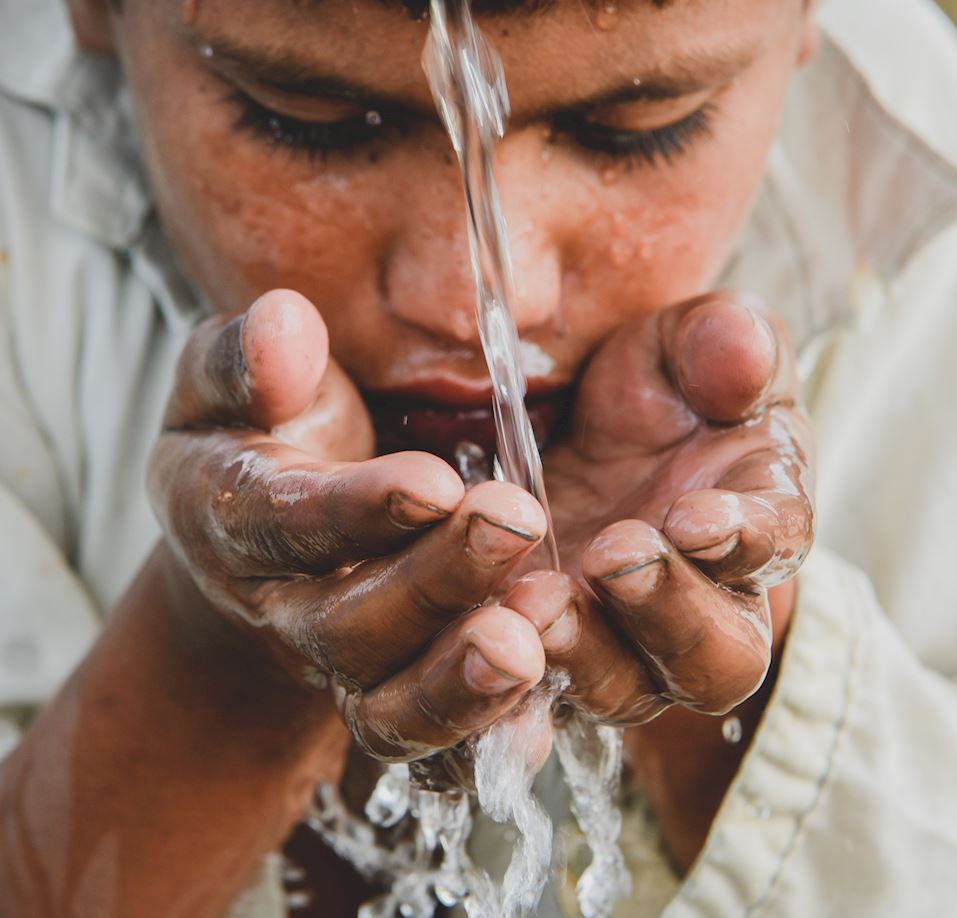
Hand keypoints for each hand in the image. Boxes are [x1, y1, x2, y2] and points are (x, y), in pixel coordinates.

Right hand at [149, 290, 553, 779]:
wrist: (262, 540)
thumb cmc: (257, 436)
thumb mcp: (225, 386)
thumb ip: (244, 360)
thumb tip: (283, 322)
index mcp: (234, 521)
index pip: (287, 524)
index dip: (357, 510)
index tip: (436, 482)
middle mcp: (286, 610)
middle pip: (351, 625)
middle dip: (435, 581)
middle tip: (515, 524)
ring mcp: (343, 666)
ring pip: (392, 705)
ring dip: (463, 681)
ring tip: (534, 641)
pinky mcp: (393, 698)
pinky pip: (435, 742)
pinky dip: (487, 735)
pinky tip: (546, 710)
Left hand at [508, 292, 813, 724]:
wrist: (584, 434)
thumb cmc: (665, 391)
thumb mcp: (694, 347)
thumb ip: (728, 345)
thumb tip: (743, 352)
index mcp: (755, 527)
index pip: (775, 550)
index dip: (746, 540)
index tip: (697, 515)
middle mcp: (699, 610)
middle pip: (710, 660)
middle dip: (667, 613)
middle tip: (615, 557)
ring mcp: (618, 645)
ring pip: (616, 688)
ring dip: (578, 651)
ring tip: (531, 600)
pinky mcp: (538, 652)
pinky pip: (524, 699)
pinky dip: (500, 694)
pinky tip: (467, 650)